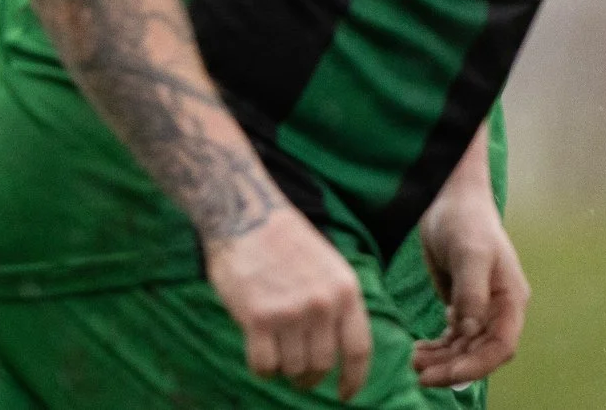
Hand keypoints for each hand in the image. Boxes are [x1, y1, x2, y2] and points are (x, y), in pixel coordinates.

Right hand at [203, 208, 374, 397]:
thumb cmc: (286, 241)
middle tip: (298, 374)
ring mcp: (291, 312)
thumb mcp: (328, 266)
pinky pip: (265, 366)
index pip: (359, 350)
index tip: (345, 396)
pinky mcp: (259, 318)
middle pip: (322, 366)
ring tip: (275, 351)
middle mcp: (323, 304)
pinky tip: (258, 353)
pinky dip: (262, 369)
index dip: (354, 380)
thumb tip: (340, 353)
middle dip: (309, 377)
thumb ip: (337, 305)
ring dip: (284, 370)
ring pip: (293, 369)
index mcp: (345, 291)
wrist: (246, 214)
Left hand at [410, 176, 529, 386]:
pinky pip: (454, 337)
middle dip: (452, 366)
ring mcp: (481, 308)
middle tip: (419, 372)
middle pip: (480, 352)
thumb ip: (471, 293)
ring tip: (414, 359)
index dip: (477, 365)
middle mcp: (499, 309)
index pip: (501, 346)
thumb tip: (471, 331)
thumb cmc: (465, 220)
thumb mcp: (469, 253)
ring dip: (442, 359)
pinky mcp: (462, 304)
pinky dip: (438, 347)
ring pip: (465, 348)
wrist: (449, 198)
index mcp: (511, 299)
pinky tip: (420, 348)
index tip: (446, 373)